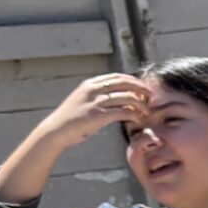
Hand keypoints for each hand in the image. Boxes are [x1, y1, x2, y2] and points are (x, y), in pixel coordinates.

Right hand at [38, 73, 153, 152]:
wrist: (55, 131)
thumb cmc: (70, 120)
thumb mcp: (82, 101)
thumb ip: (96, 97)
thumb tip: (114, 98)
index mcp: (90, 84)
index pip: (117, 77)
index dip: (133, 81)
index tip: (143, 88)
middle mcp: (93, 89)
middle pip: (124, 83)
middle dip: (141, 88)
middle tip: (152, 96)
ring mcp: (95, 102)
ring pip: (126, 97)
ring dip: (140, 104)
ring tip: (147, 111)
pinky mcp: (97, 115)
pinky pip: (122, 111)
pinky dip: (134, 114)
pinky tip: (139, 119)